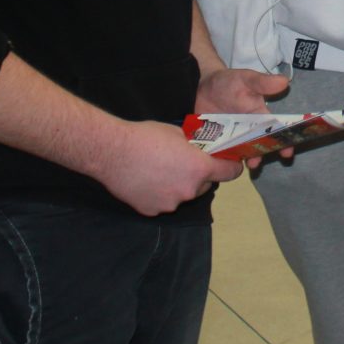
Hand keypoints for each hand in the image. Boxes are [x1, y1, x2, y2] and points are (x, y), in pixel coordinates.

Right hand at [95, 118, 242, 215]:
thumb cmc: (145, 137)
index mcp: (199, 168)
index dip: (231, 167)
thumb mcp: (177, 133)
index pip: (229, 173)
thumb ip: (194, 145)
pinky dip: (159, 194)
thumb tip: (201, 148)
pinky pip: (163, 202)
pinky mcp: (153, 211)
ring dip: (178, 186)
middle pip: (204, 186)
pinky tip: (146, 181)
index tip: (230, 164)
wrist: (112, 151)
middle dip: (198, 176)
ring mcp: (171, 203)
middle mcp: (189, 190)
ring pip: (183, 195)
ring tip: (159, 171)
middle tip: (182, 163)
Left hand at [197, 67, 290, 166]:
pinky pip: (225, 154)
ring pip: (244, 152)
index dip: (284, 142)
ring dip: (245, 159)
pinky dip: (226, 160)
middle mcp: (251, 130)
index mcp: (261, 116)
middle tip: (257, 163)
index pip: (276, 130)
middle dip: (262, 155)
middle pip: (261, 145)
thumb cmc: (228, 82)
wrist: (201, 87)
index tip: (287, 152)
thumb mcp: (245, 79)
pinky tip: (224, 163)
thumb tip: (285, 81)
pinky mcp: (220, 142)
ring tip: (243, 164)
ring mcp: (235, 138)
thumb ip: (262, 82)